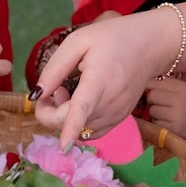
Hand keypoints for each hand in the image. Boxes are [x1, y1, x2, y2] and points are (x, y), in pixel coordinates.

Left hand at [31, 7, 180, 148]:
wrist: (149, 46)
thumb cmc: (112, 38)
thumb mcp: (78, 42)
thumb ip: (54, 69)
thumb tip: (36, 95)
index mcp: (99, 79)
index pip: (82, 109)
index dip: (70, 129)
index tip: (62, 147)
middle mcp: (110, 102)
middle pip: (71, 124)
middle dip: (51, 113)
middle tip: (55, 89)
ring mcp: (116, 114)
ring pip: (79, 131)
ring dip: (65, 118)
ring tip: (70, 92)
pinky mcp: (118, 120)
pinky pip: (91, 132)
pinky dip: (78, 124)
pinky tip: (81, 104)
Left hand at [143, 79, 185, 153]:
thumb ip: (170, 86)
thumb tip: (146, 85)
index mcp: (185, 88)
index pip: (156, 83)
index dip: (152, 87)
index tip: (154, 91)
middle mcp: (180, 100)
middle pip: (152, 96)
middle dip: (153, 100)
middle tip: (161, 104)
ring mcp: (176, 117)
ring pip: (152, 111)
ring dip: (156, 113)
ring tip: (168, 115)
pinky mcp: (174, 130)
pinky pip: (156, 123)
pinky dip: (159, 123)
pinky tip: (170, 123)